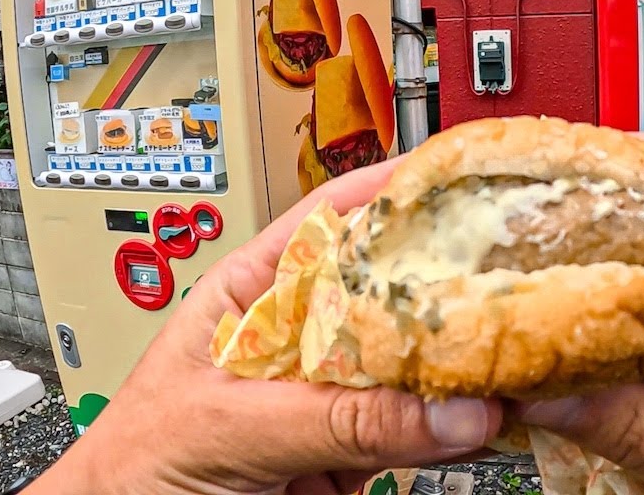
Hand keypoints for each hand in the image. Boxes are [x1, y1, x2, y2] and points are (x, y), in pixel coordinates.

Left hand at [28, 156, 501, 494]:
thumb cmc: (129, 473)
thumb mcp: (224, 427)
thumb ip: (329, 417)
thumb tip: (441, 412)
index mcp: (252, 296)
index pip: (329, 224)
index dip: (391, 194)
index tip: (456, 178)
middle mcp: (300, 341)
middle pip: (388, 297)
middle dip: (446, 288)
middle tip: (508, 279)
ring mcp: (329, 402)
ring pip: (412, 370)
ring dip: (461, 368)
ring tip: (514, 358)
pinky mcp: (350, 460)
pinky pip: (416, 439)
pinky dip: (458, 435)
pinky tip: (492, 421)